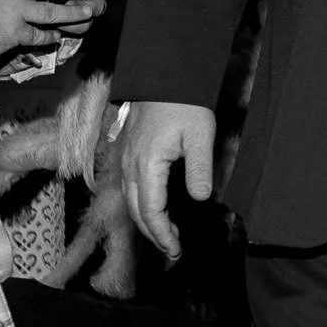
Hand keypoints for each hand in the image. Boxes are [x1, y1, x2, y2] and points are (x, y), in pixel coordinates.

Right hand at [119, 100, 216, 260]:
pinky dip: (140, 204)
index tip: (175, 250)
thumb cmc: (184, 104)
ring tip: (165, 234)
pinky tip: (154, 207)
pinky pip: (129, 188)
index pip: (151, 211)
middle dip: (153, 233)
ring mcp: (126, 160)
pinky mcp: (128, 153)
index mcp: (146, 165)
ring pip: (130, 200)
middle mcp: (130, 167)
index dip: (162, 233)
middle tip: (172, 250)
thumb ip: (199, 168)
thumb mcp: (200, 135)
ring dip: (146, 220)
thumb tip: (200, 198)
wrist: (164, 76)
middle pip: (136, 210)